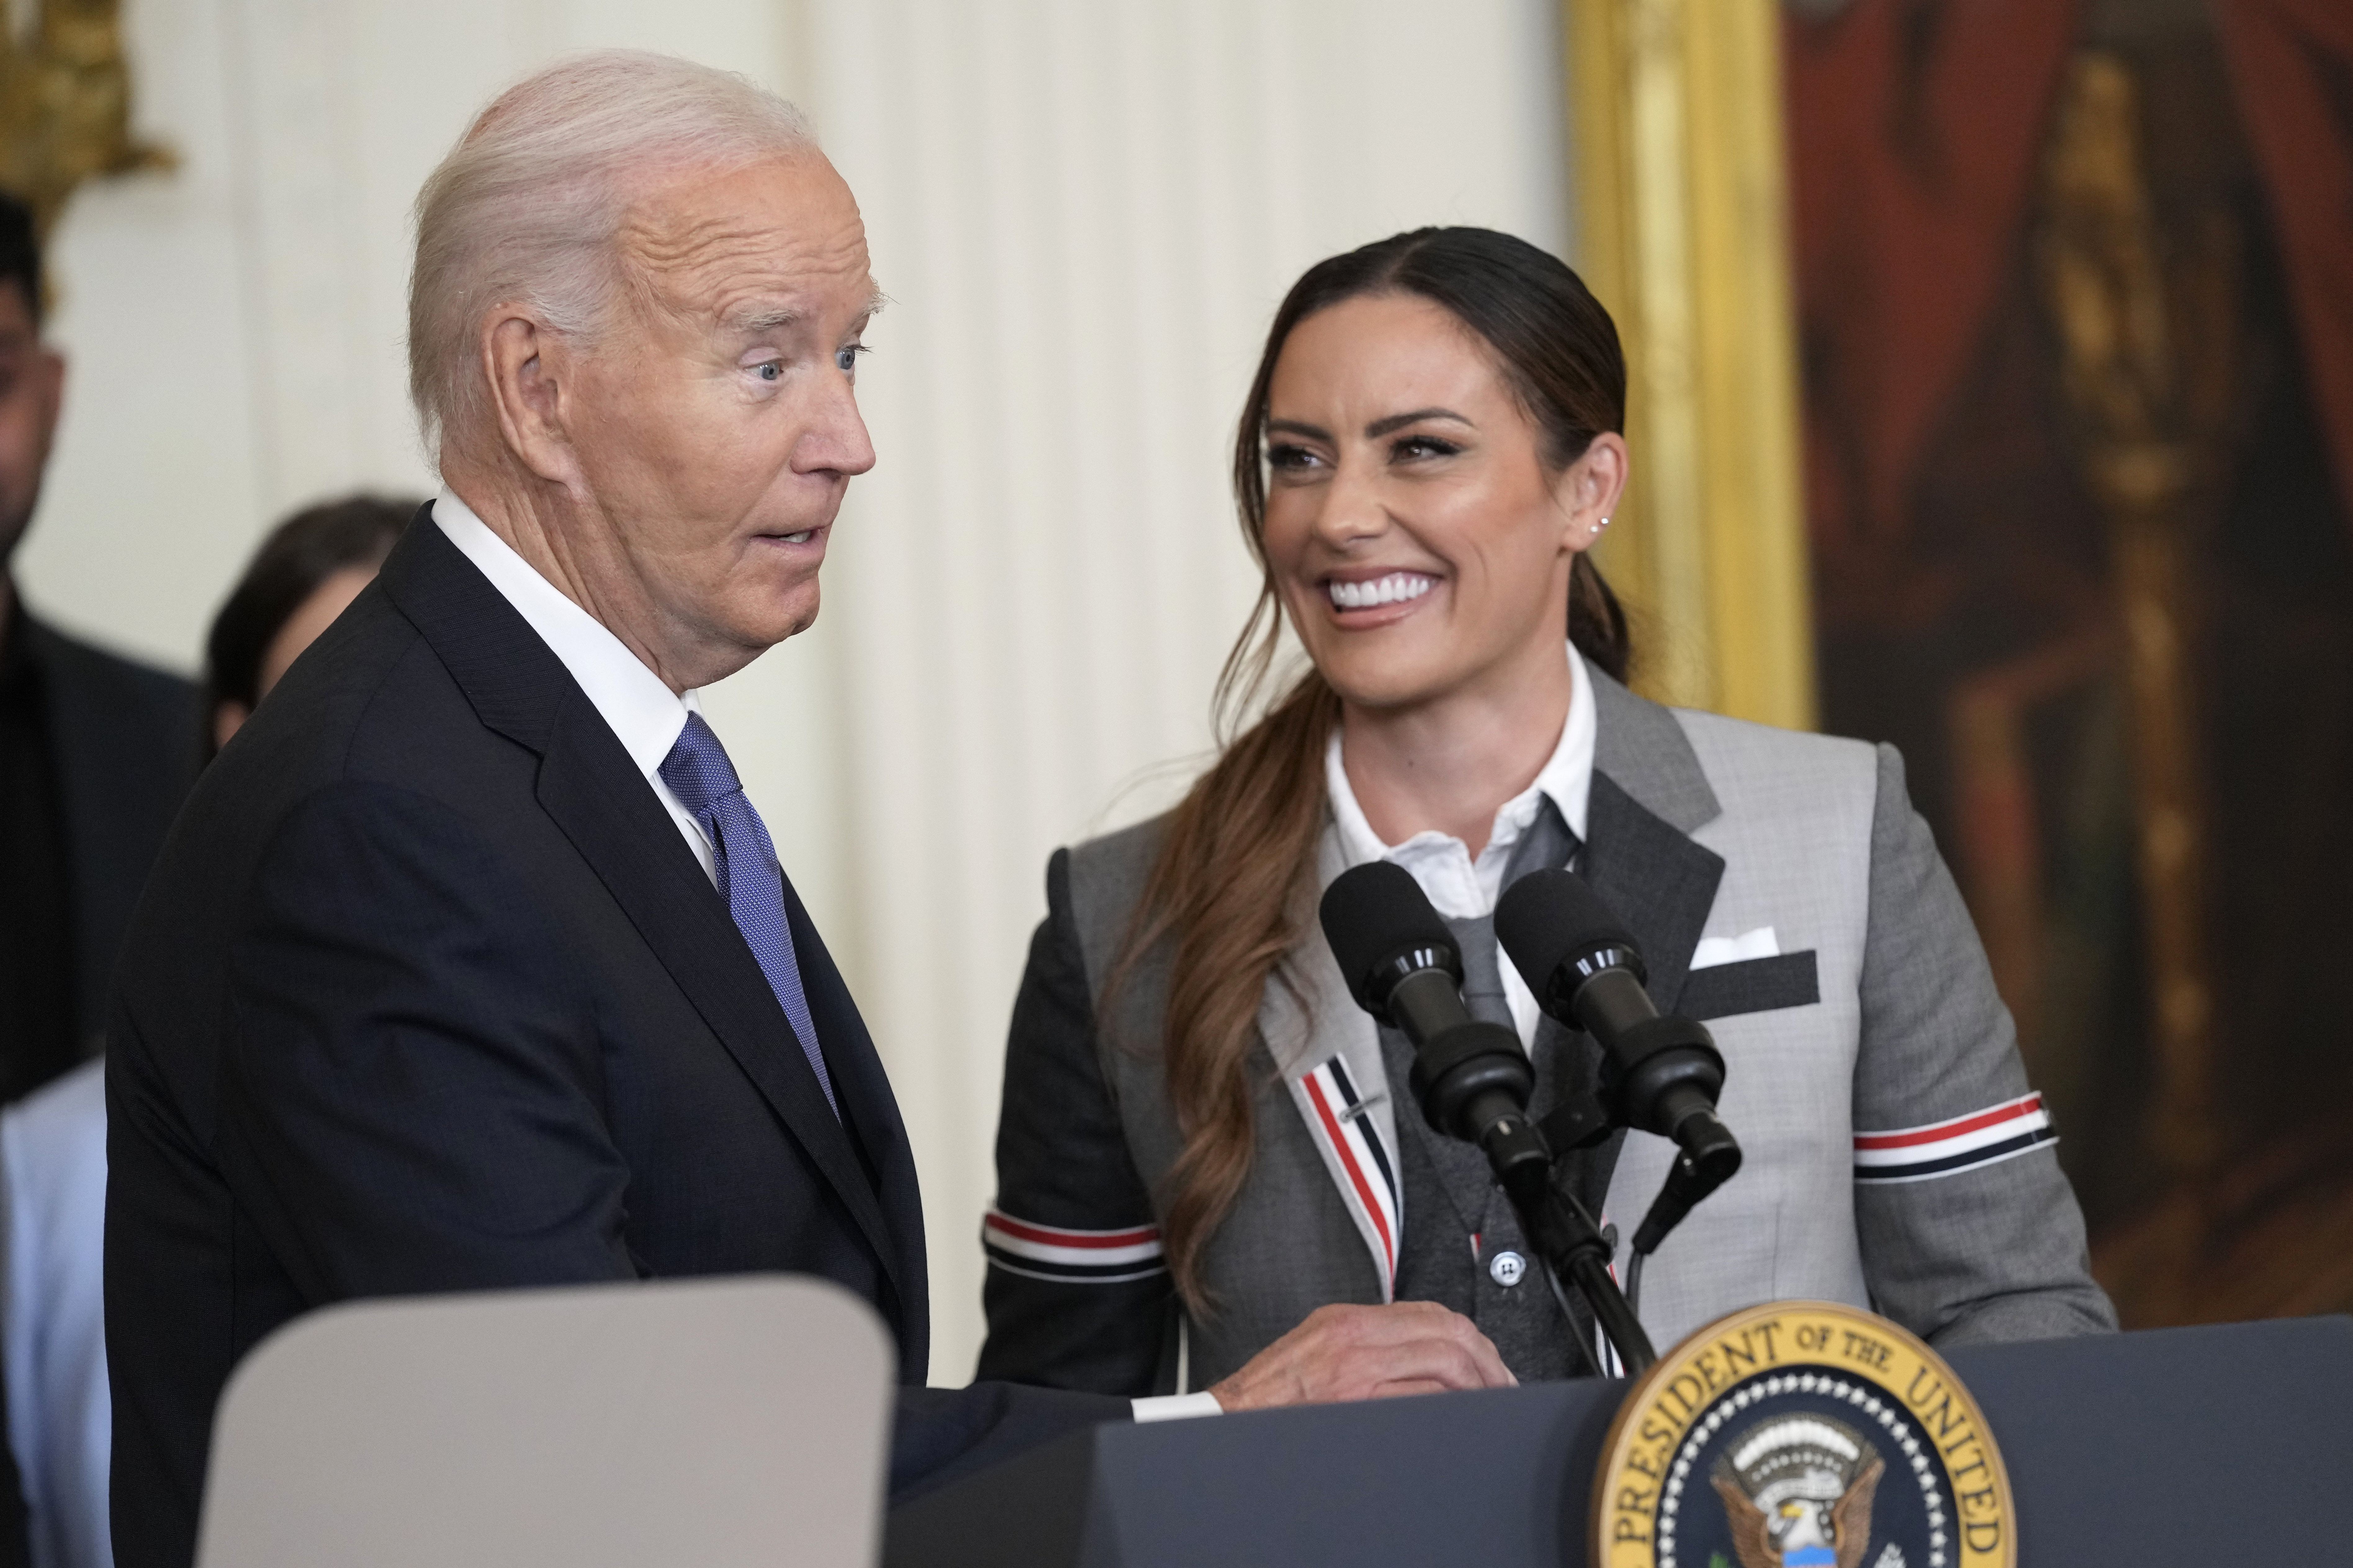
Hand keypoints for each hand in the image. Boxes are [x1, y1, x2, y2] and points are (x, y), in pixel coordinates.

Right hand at [1207, 1301, 1515, 1411]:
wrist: (1226, 1423)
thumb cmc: (1269, 1398)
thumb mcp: (1318, 1350)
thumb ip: (1367, 1346)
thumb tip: (1421, 1356)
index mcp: (1346, 1322)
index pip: (1431, 1313)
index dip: (1472, 1338)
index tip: (1488, 1362)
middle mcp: (1355, 1338)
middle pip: (1448, 1332)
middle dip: (1488, 1359)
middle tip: (1504, 1385)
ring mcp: (1358, 1372)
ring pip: (1445, 1362)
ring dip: (1480, 1384)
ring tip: (1491, 1403)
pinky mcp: (1357, 1404)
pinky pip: (1424, 1399)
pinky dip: (1453, 1407)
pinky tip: (1463, 1419)